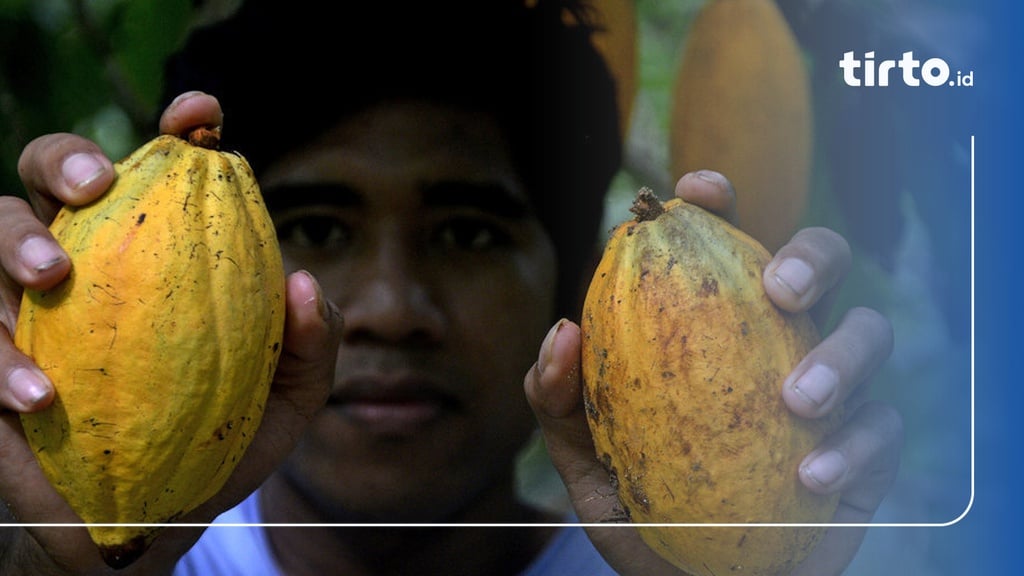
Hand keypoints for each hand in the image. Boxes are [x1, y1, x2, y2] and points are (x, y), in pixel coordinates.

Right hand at [0, 91, 343, 573]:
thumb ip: (309, 344)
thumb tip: (302, 283)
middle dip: (65, 159)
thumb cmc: (220, 441)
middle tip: (98, 187)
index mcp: (154, 251)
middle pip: (47, 175)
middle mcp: (82, 263)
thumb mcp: (287, 398)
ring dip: (12, 245)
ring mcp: (22, 311)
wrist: (157, 521)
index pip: (158, 172)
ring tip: (50, 280)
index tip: (202, 119)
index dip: (177, 131)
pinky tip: (39, 398)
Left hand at [524, 170, 902, 575]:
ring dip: (843, 356)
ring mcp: (831, 393)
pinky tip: (813, 475)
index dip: (718, 203)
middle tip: (777, 289)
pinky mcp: (866, 453)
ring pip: (870, 334)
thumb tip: (563, 328)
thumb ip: (558, 397)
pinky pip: (883, 429)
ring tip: (797, 401)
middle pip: (820, 263)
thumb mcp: (583, 457)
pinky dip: (854, 446)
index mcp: (716, 325)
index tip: (700, 191)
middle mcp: (778, 343)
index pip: (724, 245)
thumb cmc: (640, 508)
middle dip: (810, 255)